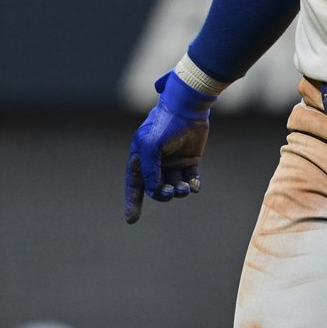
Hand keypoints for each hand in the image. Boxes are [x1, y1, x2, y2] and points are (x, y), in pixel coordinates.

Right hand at [124, 70, 215, 223]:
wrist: (189, 108)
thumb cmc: (165, 125)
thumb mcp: (151, 147)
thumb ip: (150, 170)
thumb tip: (154, 189)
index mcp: (140, 158)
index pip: (134, 185)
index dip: (132, 202)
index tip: (132, 219)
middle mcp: (156, 163)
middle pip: (156, 188)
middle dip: (162, 194)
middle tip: (170, 192)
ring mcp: (174, 162)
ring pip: (174, 185)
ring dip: (178, 191)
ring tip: (184, 188)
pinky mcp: (190, 160)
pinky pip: (189, 179)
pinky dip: (192, 185)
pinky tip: (194, 186)